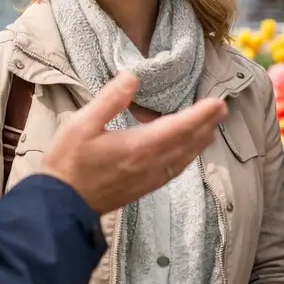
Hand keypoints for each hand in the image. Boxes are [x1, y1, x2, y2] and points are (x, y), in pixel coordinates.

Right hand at [43, 72, 225, 214]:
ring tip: (211, 127)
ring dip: (200, 141)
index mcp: (138, 146)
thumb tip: (133, 77)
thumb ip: (110, 99)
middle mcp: (150, 164)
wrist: (62, 206)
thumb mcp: (81, 124)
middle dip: (206, 125)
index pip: (178, 127)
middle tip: (222, 109)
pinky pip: (174, 170)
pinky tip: (186, 153)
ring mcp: (149, 178)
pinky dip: (187, 157)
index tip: (218, 103)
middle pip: (188, 143)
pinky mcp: (143, 188)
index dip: (200, 115)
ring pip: (184, 158)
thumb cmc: (68, 163)